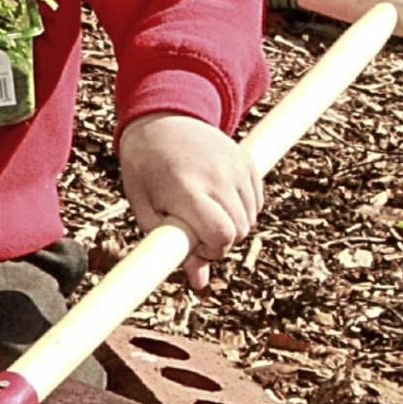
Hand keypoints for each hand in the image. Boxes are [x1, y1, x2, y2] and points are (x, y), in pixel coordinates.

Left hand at [118, 111, 260, 289]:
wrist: (162, 121)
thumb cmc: (146, 170)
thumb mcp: (147, 209)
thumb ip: (170, 246)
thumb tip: (199, 282)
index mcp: (186, 187)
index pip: (220, 233)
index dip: (212, 250)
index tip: (196, 247)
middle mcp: (216, 175)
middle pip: (239, 231)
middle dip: (220, 242)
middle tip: (195, 233)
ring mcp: (235, 166)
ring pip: (250, 219)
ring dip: (231, 226)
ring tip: (203, 213)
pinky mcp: (247, 161)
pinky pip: (256, 202)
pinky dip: (242, 210)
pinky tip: (218, 200)